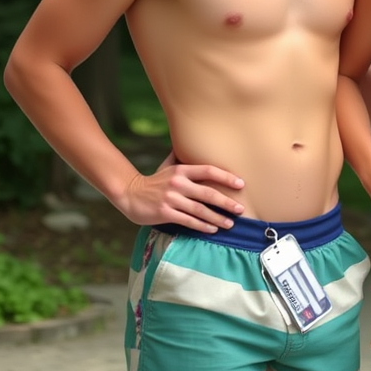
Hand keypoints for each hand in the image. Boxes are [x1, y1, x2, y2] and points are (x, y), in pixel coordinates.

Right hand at [117, 151, 245, 232]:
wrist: (129, 194)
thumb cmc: (154, 181)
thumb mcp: (167, 166)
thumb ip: (181, 157)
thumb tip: (192, 141)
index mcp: (181, 171)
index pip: (208, 171)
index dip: (226, 177)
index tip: (240, 184)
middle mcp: (178, 184)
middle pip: (208, 193)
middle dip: (227, 202)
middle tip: (240, 209)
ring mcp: (171, 199)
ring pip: (200, 210)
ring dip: (217, 218)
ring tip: (230, 223)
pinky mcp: (165, 213)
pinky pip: (188, 220)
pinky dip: (202, 225)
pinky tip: (213, 229)